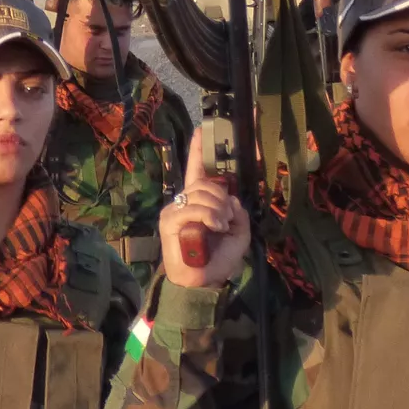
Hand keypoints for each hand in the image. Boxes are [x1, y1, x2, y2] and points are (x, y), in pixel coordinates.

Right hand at [159, 130, 249, 289]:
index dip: (200, 148)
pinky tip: (214, 228)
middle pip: (205, 181)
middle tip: (228, 218)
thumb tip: (230, 197)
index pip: (199, 168)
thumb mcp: (239, 231)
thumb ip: (237, 210)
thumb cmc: (219, 258)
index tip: (204, 126)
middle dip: (222, 197)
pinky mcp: (169, 221)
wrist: (204, 282)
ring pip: (201, 192)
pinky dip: (209, 216)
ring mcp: (175, 210)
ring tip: (221, 226)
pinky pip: (193, 208)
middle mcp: (185, 201)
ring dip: (218, 209)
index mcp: (200, 200)